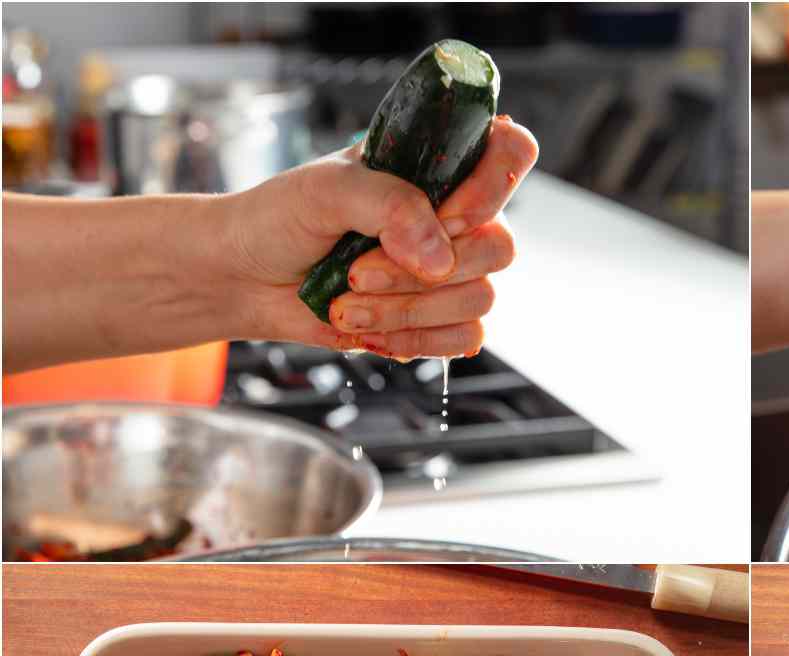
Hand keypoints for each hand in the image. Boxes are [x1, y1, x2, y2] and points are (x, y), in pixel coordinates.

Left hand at [221, 115, 537, 356]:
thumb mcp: (326, 189)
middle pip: (500, 245)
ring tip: (348, 298)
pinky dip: (414, 337)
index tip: (445, 216)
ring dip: (406, 307)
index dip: (492, 188)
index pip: (510, 152)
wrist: (244, 278)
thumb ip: (389, 205)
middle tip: (358, 267)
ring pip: (478, 298)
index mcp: (436, 165)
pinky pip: (464, 337)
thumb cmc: (279, 219)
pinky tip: (369, 325)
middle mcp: (455, 215)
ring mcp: (451, 270)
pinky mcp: (439, 318)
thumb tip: (438, 256)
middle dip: (424, 270)